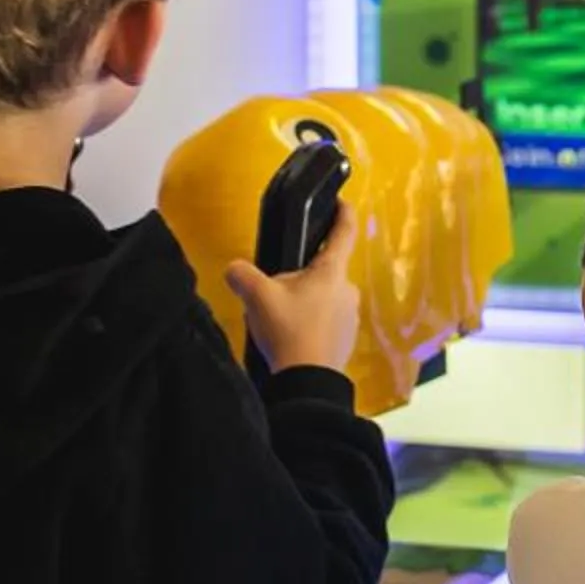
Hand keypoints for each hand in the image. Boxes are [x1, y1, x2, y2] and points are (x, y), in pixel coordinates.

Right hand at [224, 209, 362, 374]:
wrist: (307, 380)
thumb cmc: (289, 331)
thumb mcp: (256, 295)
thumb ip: (241, 274)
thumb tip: (234, 270)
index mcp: (332, 271)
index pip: (344, 232)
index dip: (343, 213)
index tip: (342, 202)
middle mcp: (347, 290)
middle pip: (324, 270)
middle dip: (301, 275)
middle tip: (276, 290)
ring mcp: (350, 316)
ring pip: (324, 297)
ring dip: (304, 301)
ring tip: (280, 319)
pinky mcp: (346, 338)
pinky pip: (326, 321)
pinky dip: (310, 323)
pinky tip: (291, 336)